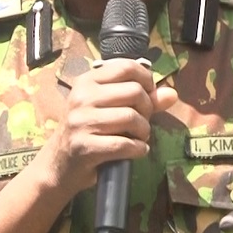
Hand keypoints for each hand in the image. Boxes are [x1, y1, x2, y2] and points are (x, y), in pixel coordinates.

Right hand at [37, 58, 176, 195]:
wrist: (60, 164)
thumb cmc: (89, 131)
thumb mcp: (110, 109)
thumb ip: (142, 99)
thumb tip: (172, 93)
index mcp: (87, 81)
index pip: (126, 67)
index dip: (146, 80)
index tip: (147, 95)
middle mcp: (82, 97)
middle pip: (134, 91)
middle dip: (147, 109)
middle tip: (142, 121)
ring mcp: (81, 121)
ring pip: (131, 117)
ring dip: (144, 131)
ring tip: (139, 137)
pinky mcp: (85, 146)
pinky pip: (124, 144)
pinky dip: (138, 149)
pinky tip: (136, 150)